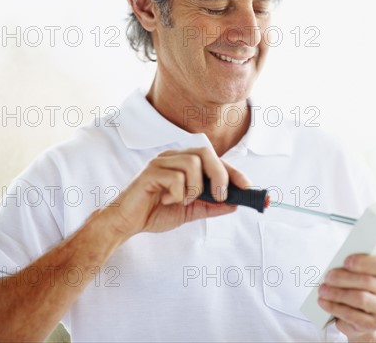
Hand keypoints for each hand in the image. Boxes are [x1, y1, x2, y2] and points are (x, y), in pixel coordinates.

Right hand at [102, 147, 250, 238]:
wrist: (128, 223)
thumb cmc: (156, 212)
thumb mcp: (191, 210)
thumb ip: (212, 206)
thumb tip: (236, 203)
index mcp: (183, 162)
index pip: (213, 159)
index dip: (233, 171)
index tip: (247, 186)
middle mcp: (173, 157)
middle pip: (205, 153)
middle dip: (219, 174)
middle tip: (221, 195)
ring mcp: (161, 162)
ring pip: (192, 164)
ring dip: (194, 188)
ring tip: (183, 201)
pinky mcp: (150, 172)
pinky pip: (175, 177)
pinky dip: (177, 193)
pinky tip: (167, 200)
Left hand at [317, 254, 375, 340]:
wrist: (362, 315)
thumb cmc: (358, 287)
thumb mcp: (358, 272)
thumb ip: (353, 266)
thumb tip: (337, 264)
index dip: (364, 262)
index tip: (346, 261)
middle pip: (368, 282)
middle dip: (344, 278)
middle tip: (328, 277)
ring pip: (360, 299)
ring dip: (337, 293)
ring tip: (323, 290)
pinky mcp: (373, 324)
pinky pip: (351, 315)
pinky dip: (334, 307)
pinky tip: (324, 302)